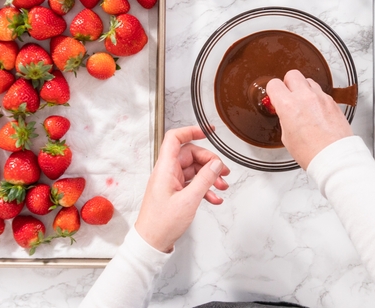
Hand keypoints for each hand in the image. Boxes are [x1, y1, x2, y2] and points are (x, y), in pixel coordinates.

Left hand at [134, 126, 230, 252]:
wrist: (151, 242)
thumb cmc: (162, 224)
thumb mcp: (189, 200)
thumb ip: (204, 180)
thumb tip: (216, 164)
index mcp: (165, 169)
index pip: (175, 139)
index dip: (191, 131)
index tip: (207, 132)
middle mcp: (167, 172)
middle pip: (191, 155)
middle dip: (209, 162)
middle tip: (223, 172)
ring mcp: (171, 182)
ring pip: (194, 170)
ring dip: (210, 177)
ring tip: (222, 187)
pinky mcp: (175, 193)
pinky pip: (192, 183)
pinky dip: (205, 188)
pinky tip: (214, 198)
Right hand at [266, 69, 352, 169]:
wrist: (334, 157)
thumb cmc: (312, 152)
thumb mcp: (287, 137)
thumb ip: (285, 118)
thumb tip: (286, 114)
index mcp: (289, 105)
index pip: (274, 84)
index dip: (273, 91)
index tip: (274, 96)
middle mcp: (305, 97)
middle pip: (292, 75)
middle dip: (288, 84)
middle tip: (288, 95)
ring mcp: (321, 97)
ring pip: (308, 81)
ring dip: (303, 89)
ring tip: (303, 103)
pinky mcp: (332, 102)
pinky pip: (321, 92)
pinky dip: (316, 98)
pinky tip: (316, 111)